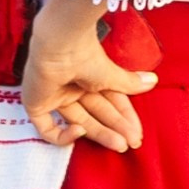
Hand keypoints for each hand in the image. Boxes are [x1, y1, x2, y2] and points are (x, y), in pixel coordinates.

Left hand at [20, 0, 156, 152]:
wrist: (61, 44)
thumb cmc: (84, 54)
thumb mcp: (111, 75)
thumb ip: (129, 83)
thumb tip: (153, 81)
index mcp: (87, 76)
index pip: (108, 102)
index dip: (124, 117)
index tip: (137, 132)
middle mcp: (71, 86)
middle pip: (95, 113)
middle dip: (115, 128)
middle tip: (132, 143)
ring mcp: (54, 96)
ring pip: (78, 121)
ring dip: (100, 133)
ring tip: (119, 144)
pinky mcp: (36, 105)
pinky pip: (48, 129)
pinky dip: (64, 136)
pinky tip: (81, 131)